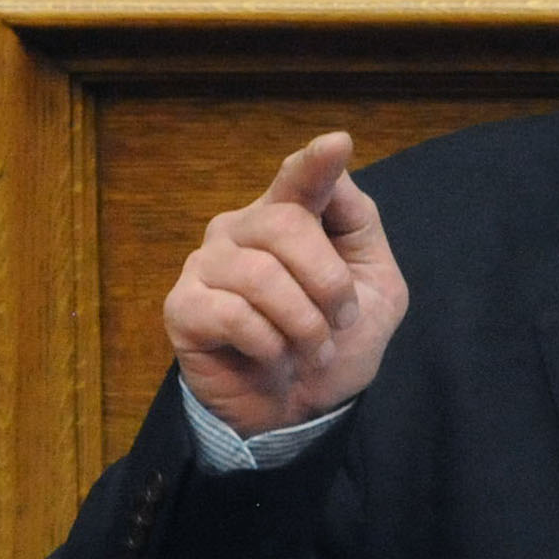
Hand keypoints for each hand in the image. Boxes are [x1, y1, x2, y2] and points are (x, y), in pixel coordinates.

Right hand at [165, 131, 409, 437]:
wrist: (298, 413)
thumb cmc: (331, 345)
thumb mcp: (374, 290)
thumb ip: (359, 228)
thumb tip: (337, 166)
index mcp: (289, 217)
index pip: (299, 178)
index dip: (315, 163)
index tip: (336, 145)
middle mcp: (240, 230)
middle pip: (286, 224)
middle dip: (328, 282)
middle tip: (340, 321)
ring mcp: (206, 266)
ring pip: (262, 274)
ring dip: (304, 323)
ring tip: (311, 350)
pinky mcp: (184, 308)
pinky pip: (233, 314)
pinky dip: (269, 345)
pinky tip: (272, 359)